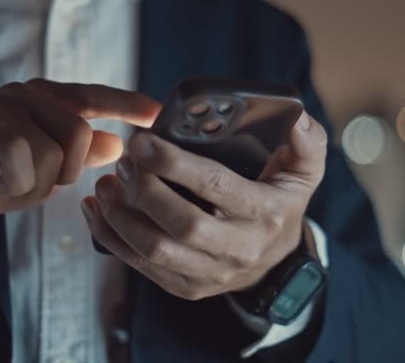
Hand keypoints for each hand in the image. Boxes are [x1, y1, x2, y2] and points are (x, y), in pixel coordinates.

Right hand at [0, 80, 160, 239]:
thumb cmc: (2, 178)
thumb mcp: (52, 169)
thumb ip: (82, 154)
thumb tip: (117, 144)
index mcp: (47, 99)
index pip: (95, 95)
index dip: (128, 104)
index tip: (159, 114)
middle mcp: (26, 94)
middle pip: (79, 132)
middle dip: (69, 170)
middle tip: (46, 181)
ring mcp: (0, 106)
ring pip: (52, 151)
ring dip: (40, 182)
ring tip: (16, 181)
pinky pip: (22, 159)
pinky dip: (17, 183)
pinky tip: (0, 182)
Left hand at [82, 112, 327, 299]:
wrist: (276, 262)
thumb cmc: (281, 203)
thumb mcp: (304, 172)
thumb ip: (306, 143)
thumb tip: (297, 118)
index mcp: (266, 213)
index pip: (215, 186)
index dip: (174, 163)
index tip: (142, 141)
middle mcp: (241, 249)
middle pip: (182, 224)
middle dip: (144, 190)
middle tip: (124, 162)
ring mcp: (213, 274)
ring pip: (156, 251)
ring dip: (122, 217)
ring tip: (106, 184)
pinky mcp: (188, 287)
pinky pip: (142, 267)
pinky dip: (112, 239)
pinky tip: (98, 211)